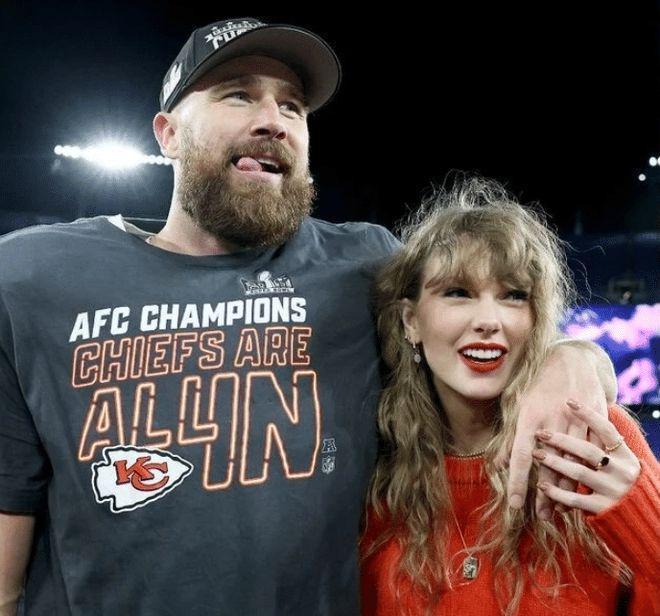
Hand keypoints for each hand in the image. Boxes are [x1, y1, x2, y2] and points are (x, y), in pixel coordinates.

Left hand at [502, 344, 608, 518]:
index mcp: (529, 417)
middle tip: (541, 517)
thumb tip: (500, 464)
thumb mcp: (519, 406)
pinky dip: (586, 472)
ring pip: (573, 463)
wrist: (570, 360)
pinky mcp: (594, 421)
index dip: (518, 482)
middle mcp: (552, 421)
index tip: (515, 505)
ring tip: (559, 510)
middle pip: (548, 466)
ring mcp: (575, 421)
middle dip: (545, 494)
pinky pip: (592, 453)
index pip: (520, 456)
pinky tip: (581, 489)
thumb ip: (510, 437)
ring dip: (566, 489)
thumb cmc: (538, 385)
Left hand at [533, 401, 640, 512]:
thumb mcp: (620, 462)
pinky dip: (557, 492)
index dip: (588, 414)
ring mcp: (614, 490)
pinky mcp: (604, 509)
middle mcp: (623, 472)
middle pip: (588, 451)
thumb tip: (578, 418)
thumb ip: (602, 445)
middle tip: (541, 433)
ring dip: (554, 463)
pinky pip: (576, 499)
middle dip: (562, 441)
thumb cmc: (620, 482)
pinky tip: (541, 486)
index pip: (607, 430)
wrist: (642, 518)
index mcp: (626, 456)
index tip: (569, 401)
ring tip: (536, 455)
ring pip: (579, 473)